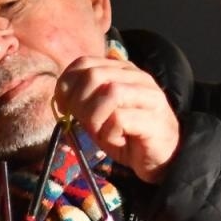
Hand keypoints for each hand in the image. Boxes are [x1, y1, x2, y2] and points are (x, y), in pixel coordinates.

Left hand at [54, 55, 180, 183]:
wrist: (159, 157)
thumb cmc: (126, 134)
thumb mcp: (97, 115)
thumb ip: (81, 102)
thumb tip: (61, 99)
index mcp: (121, 71)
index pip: (84, 63)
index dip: (67, 86)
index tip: (65, 108)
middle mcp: (137, 77)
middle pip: (94, 75)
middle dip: (79, 103)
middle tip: (84, 123)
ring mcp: (149, 96)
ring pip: (110, 93)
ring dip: (95, 119)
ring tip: (101, 133)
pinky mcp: (155, 120)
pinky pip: (120, 120)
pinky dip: (110, 135)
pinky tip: (117, 140)